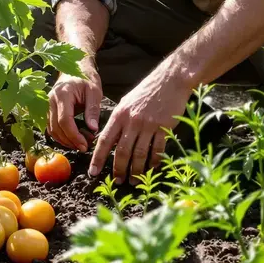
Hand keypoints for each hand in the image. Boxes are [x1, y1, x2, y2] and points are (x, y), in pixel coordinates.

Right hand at [46, 59, 102, 151]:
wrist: (76, 67)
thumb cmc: (86, 78)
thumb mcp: (94, 91)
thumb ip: (92, 110)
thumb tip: (93, 129)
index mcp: (62, 94)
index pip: (64, 120)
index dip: (74, 136)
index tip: (85, 145)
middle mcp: (50, 100)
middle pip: (56, 128)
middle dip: (70, 141)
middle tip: (85, 146)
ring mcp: (47, 105)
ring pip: (51, 130)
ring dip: (65, 140)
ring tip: (81, 142)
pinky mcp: (48, 109)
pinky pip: (51, 127)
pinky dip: (61, 135)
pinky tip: (73, 138)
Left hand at [88, 64, 189, 183]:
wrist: (170, 81)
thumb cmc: (146, 92)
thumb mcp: (126, 103)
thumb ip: (118, 122)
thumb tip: (109, 141)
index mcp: (119, 115)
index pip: (105, 140)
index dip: (98, 158)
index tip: (93, 172)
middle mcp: (132, 121)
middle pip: (122, 151)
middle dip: (119, 170)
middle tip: (117, 181)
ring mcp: (148, 125)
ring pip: (140, 154)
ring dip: (136, 171)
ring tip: (134, 181)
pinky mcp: (164, 127)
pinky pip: (157, 150)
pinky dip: (154, 162)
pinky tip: (151, 169)